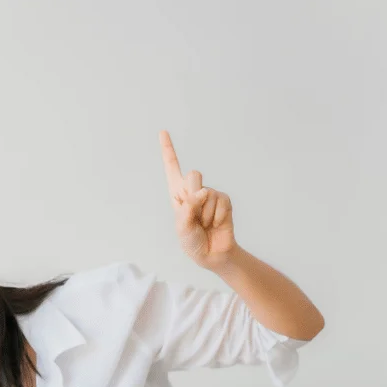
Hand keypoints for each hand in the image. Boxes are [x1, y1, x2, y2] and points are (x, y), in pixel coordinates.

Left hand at [159, 130, 236, 269]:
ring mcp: (210, 195)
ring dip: (205, 214)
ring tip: (205, 225)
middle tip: (196, 216)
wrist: (212, 254)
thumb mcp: (182, 227)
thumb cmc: (192, 241)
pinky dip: (216, 216)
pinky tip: (215, 224)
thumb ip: (189, 207)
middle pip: (193, 176)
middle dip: (193, 195)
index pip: (172, 169)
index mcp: (177, 195)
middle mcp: (193, 191)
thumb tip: (203, 191)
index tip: (162, 132)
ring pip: (206, 193)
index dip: (168, 150)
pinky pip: (220, 202)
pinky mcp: (224, 201)